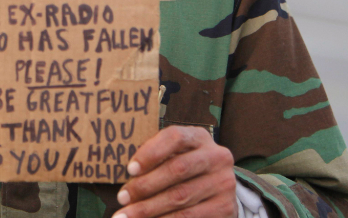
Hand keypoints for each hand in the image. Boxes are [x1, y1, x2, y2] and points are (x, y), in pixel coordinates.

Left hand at [114, 126, 236, 217]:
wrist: (219, 192)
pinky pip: (189, 217)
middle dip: (145, 185)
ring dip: (149, 208)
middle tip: (122, 198)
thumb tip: (130, 175)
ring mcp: (224, 183)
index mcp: (200, 138)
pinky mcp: (225, 207)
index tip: (130, 170)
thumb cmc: (186, 170)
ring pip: (180, 196)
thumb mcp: (176, 155)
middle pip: (177, 169)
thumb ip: (158, 158)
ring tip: (127, 215)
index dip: (150, 152)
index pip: (175, 137)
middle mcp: (216, 157)